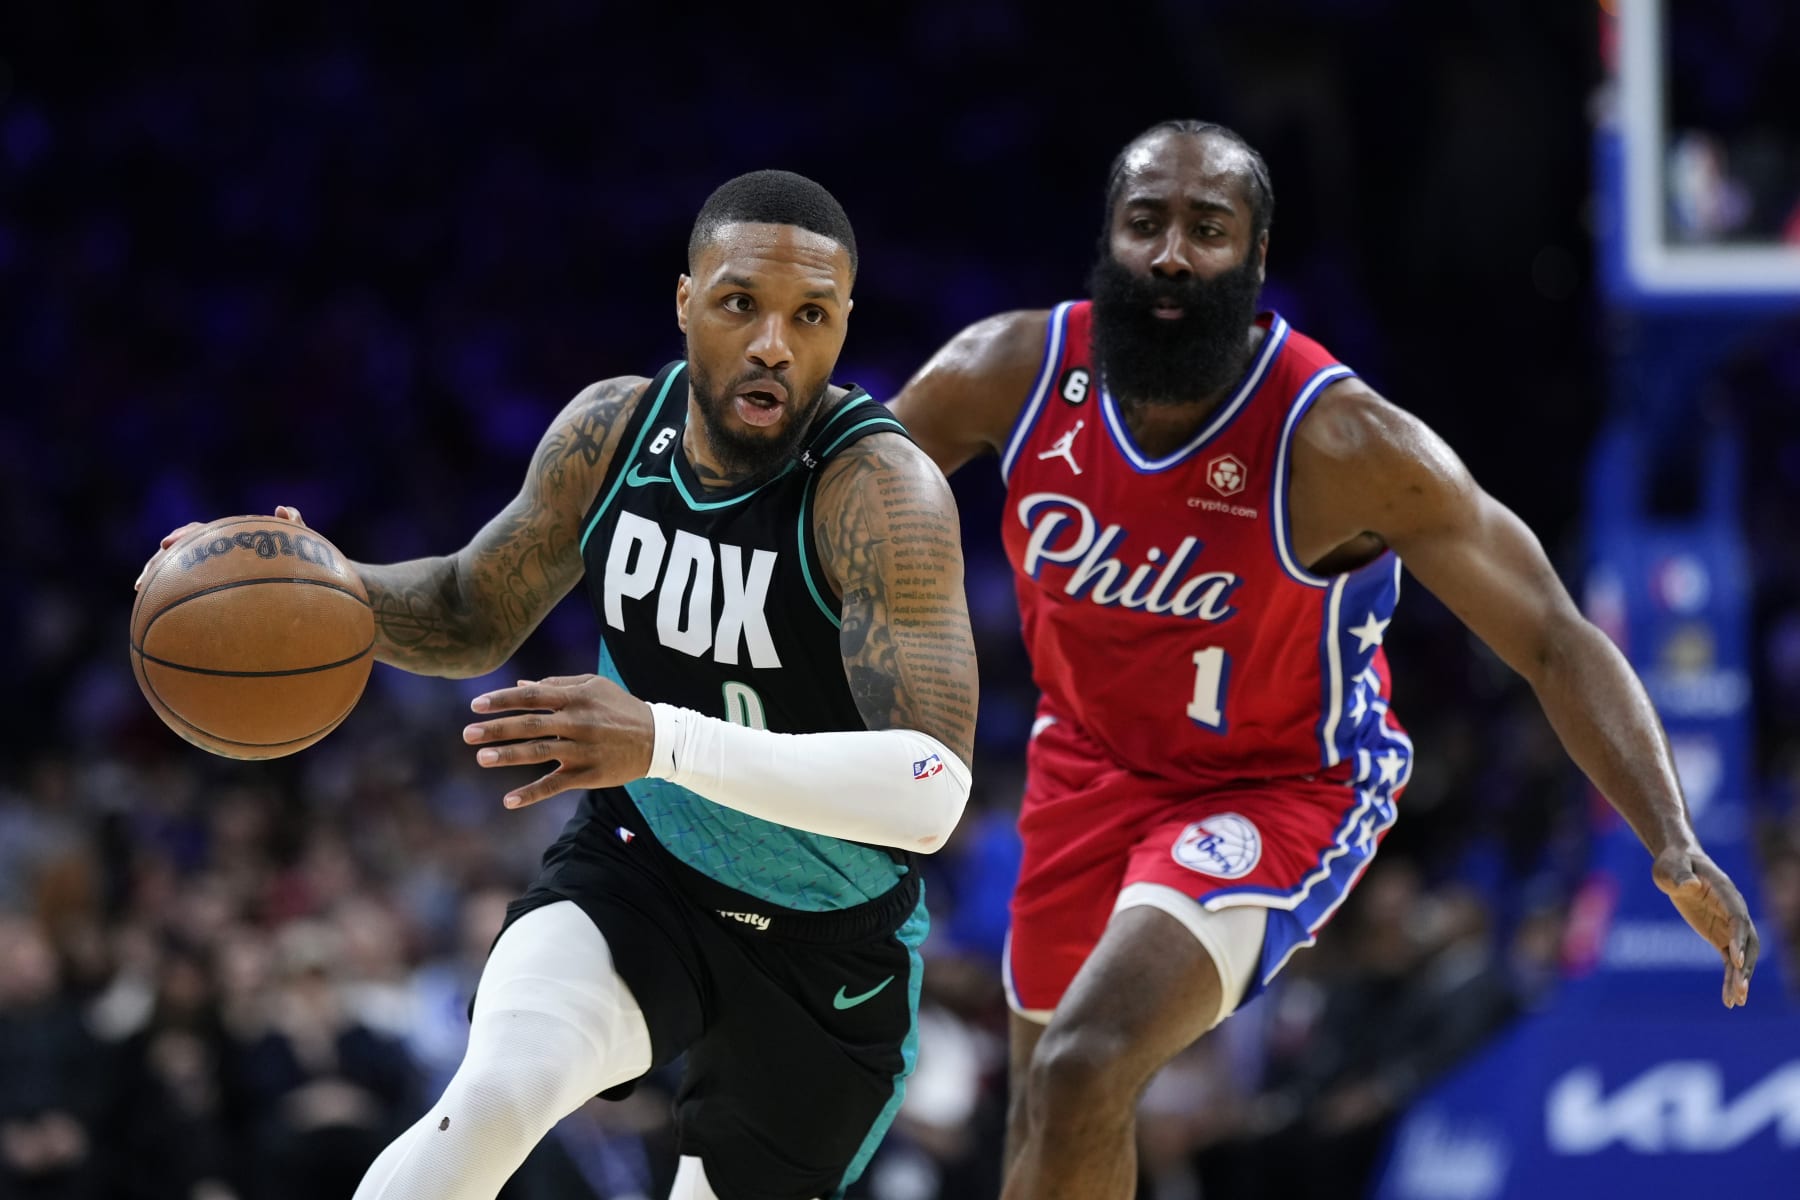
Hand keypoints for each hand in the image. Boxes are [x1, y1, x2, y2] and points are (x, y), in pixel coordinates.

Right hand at [134, 505, 308, 590]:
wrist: (299, 591)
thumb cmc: (299, 566)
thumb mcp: (297, 546)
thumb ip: (293, 527)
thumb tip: (284, 509)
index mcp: (229, 539)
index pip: (198, 532)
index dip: (182, 536)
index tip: (168, 543)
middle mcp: (215, 554)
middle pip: (178, 551)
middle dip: (160, 559)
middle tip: (145, 574)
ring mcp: (210, 572)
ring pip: (175, 571)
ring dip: (156, 576)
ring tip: (140, 589)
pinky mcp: (209, 590)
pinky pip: (182, 592)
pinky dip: (166, 597)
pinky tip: (154, 610)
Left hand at [465, 674, 655, 806]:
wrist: (657, 738)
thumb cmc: (621, 708)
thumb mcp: (593, 687)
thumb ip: (557, 685)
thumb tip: (519, 685)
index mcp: (576, 698)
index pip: (532, 696)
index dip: (503, 700)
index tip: (476, 705)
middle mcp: (577, 723)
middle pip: (531, 724)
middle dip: (498, 729)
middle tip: (467, 732)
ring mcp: (582, 750)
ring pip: (540, 753)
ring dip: (509, 756)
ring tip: (481, 758)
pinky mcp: (588, 775)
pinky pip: (556, 785)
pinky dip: (532, 793)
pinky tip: (509, 801)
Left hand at [1654, 846, 1758, 1006]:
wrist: (1678, 863)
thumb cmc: (1674, 862)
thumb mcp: (1670, 867)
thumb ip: (1680, 876)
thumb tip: (1689, 885)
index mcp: (1725, 892)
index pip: (1737, 918)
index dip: (1739, 938)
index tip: (1736, 960)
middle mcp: (1734, 910)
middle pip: (1748, 941)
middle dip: (1746, 966)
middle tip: (1741, 989)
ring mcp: (1729, 925)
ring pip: (1743, 956)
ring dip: (1741, 978)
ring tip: (1737, 1001)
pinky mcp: (1721, 935)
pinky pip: (1729, 961)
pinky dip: (1730, 978)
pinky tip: (1729, 999)